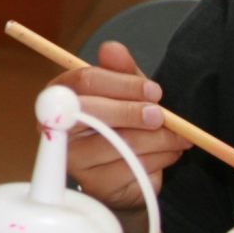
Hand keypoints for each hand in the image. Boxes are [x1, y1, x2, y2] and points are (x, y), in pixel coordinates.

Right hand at [52, 40, 189, 210]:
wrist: (127, 176)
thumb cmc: (123, 126)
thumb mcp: (125, 94)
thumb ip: (121, 71)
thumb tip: (112, 48)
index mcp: (59, 97)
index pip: (84, 81)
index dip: (122, 84)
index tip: (152, 90)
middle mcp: (57, 127)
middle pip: (94, 112)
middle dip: (134, 112)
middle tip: (159, 115)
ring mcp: (73, 159)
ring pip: (120, 142)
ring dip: (158, 138)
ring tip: (176, 137)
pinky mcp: (95, 184)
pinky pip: (133, 167)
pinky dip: (160, 159)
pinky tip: (165, 154)